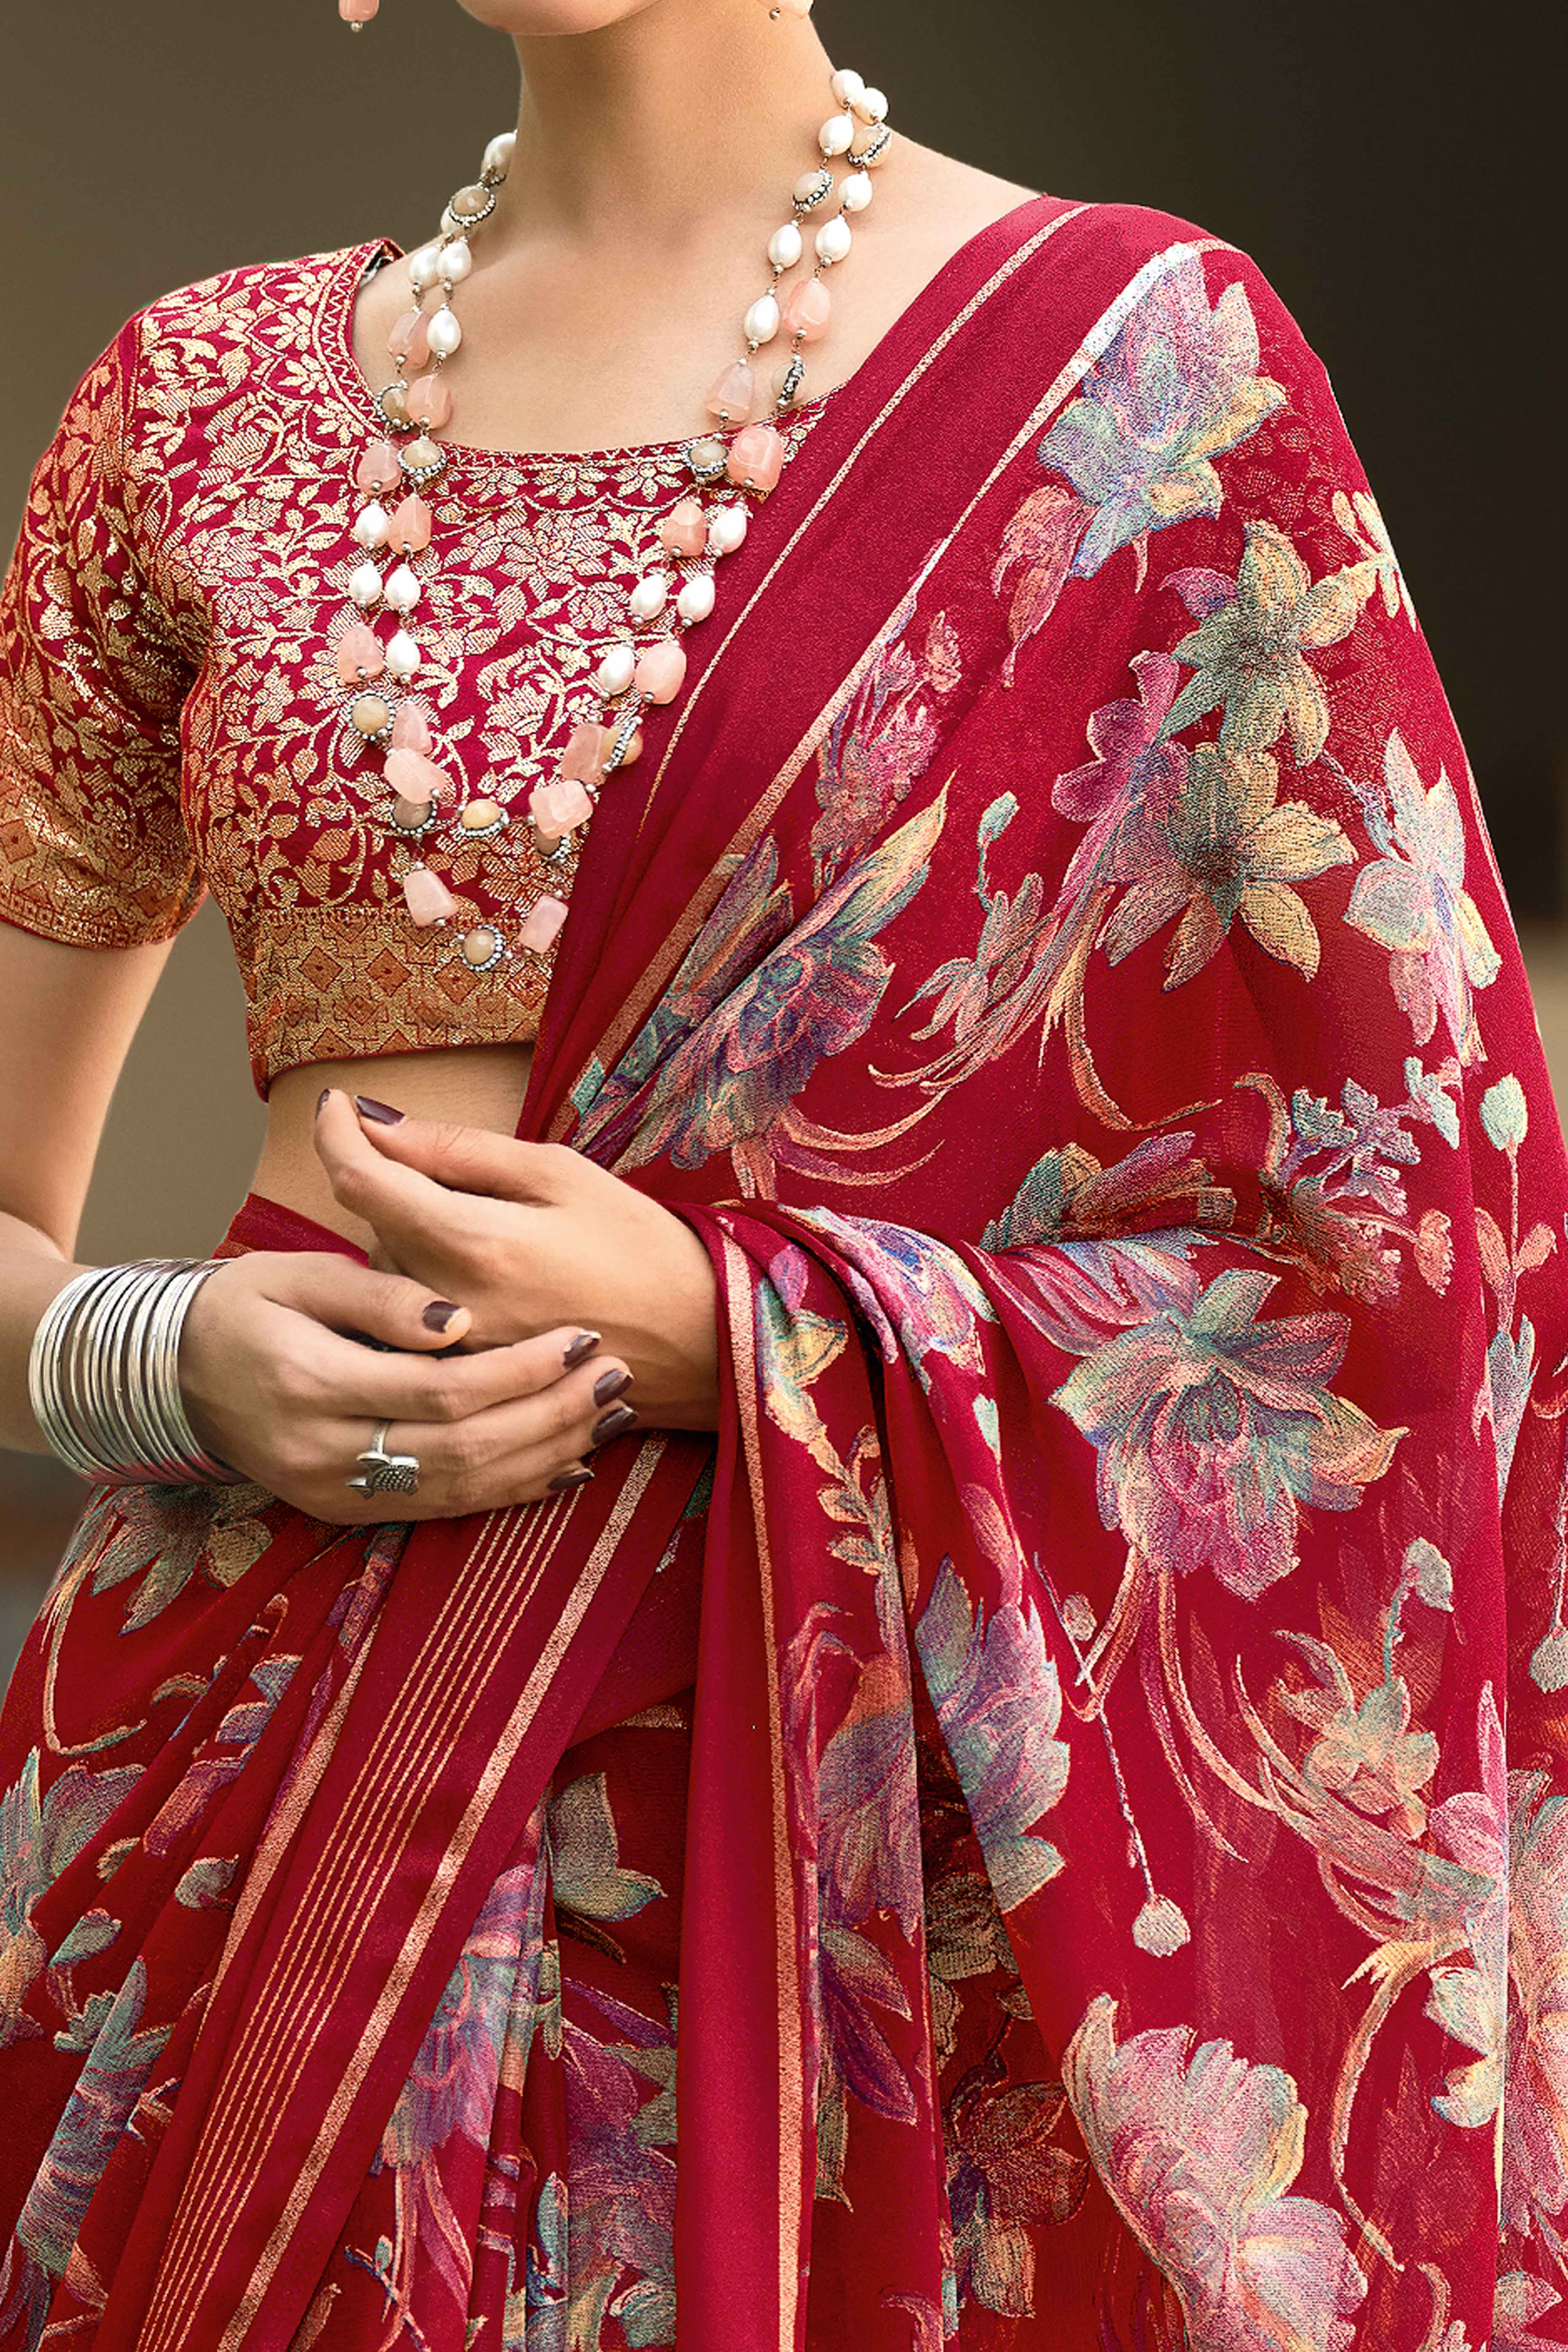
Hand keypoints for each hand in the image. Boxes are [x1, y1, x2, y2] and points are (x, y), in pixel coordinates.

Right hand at [179, 1248, 631, 1524]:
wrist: (172, 1374)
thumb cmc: (243, 1306)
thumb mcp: (298, 1273)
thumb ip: (378, 1295)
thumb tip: (458, 1317)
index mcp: (313, 1383)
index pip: (444, 1390)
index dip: (522, 1369)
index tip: (581, 1336)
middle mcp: (326, 1453)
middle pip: (466, 1448)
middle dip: (551, 1415)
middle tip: (615, 1377)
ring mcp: (336, 1494)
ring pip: (464, 1489)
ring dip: (546, 1455)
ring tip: (609, 1415)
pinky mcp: (348, 1513)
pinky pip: (444, 1511)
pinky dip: (512, 1490)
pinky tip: (566, 1465)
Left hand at [313, 1092, 719, 1431]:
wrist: (699, 1341)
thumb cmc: (640, 1246)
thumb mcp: (560, 1173)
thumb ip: (460, 1150)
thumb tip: (377, 1122)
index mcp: (473, 1241)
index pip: (361, 1180)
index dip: (336, 1131)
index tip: (337, 1104)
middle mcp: (449, 1303)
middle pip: (376, 1228)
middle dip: (403, 1194)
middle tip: (481, 1189)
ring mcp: (453, 1351)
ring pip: (393, 1276)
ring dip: (419, 1245)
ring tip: (501, 1244)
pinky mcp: (466, 1382)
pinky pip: (417, 1322)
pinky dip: (436, 1290)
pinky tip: (493, 1286)